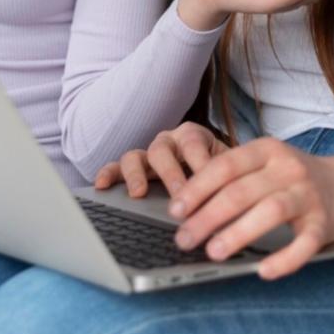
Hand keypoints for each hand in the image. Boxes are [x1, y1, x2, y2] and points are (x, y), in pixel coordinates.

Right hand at [94, 121, 228, 198]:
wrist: (213, 169)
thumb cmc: (220, 170)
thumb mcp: (228, 169)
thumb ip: (228, 177)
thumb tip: (232, 197)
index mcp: (193, 135)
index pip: (193, 143)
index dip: (199, 162)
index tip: (208, 183)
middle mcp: (167, 141)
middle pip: (162, 151)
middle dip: (170, 174)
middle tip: (179, 197)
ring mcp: (147, 154)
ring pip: (134, 156)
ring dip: (136, 176)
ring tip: (138, 194)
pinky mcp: (131, 169)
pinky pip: (114, 167)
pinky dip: (107, 174)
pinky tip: (101, 186)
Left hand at [163, 138, 333, 279]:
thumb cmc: (293, 179)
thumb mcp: (265, 165)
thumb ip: (232, 179)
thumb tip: (184, 210)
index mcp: (268, 150)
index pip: (225, 166)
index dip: (197, 188)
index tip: (175, 211)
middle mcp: (288, 168)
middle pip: (242, 191)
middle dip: (208, 216)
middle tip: (184, 240)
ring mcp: (309, 194)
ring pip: (271, 211)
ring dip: (239, 233)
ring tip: (214, 252)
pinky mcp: (325, 222)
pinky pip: (305, 242)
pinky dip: (285, 258)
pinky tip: (264, 271)